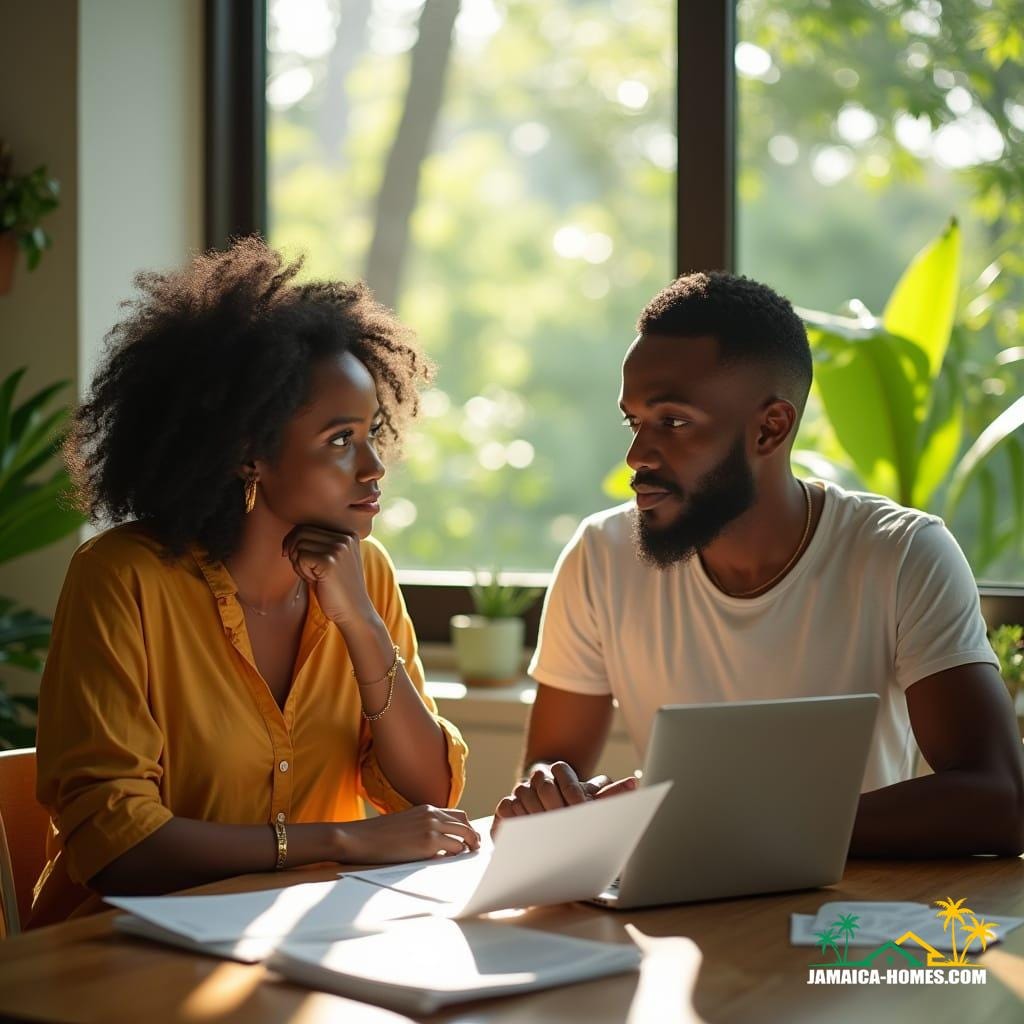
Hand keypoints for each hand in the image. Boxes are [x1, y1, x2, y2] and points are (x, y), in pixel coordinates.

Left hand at [282, 524, 377, 628]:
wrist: (355, 612)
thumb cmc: (337, 588)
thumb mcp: (331, 560)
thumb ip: (318, 544)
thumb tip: (290, 536)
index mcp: (347, 533)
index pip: (309, 525)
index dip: (294, 541)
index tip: (294, 558)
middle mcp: (345, 537)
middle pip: (302, 531)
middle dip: (294, 551)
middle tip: (303, 569)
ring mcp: (339, 548)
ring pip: (299, 544)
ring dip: (298, 562)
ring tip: (311, 576)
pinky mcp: (330, 562)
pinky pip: (301, 557)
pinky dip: (301, 571)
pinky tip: (314, 581)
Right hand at [334, 805, 480, 863]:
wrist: (360, 838)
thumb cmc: (377, 836)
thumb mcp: (404, 824)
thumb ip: (422, 827)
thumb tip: (436, 843)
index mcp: (427, 809)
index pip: (457, 815)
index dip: (466, 828)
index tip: (468, 839)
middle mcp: (432, 814)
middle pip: (465, 823)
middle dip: (474, 836)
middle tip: (475, 849)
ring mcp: (432, 827)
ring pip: (465, 835)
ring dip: (470, 847)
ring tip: (469, 857)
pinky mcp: (429, 843)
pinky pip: (454, 849)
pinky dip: (458, 856)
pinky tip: (454, 862)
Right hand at [492, 761, 637, 833]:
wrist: (548, 816)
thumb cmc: (574, 810)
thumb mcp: (592, 801)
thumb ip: (610, 794)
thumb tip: (634, 783)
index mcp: (560, 771)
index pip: (564, 774)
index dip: (573, 793)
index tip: (581, 809)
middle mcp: (539, 777)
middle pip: (543, 785)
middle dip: (555, 808)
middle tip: (565, 826)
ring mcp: (520, 790)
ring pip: (523, 795)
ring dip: (536, 816)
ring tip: (548, 835)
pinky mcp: (506, 805)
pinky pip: (507, 808)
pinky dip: (516, 821)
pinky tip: (528, 835)